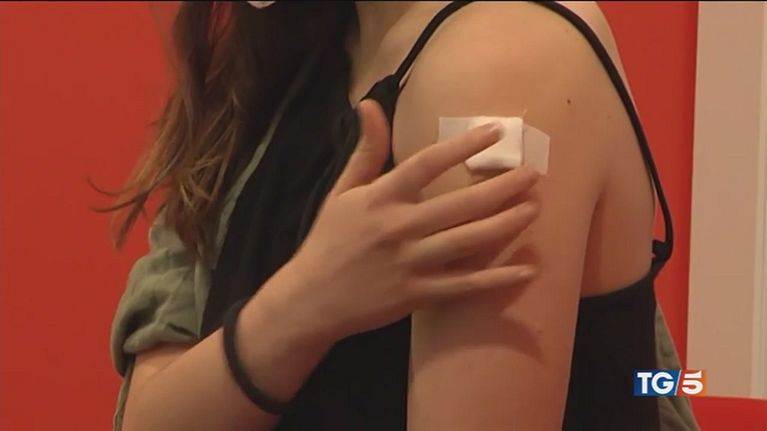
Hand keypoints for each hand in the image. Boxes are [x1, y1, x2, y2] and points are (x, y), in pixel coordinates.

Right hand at [268, 99, 540, 341]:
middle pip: (460, 204)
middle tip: (534, 174)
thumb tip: (369, 104)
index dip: (464, 145)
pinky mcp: (417, 294)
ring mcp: (409, 263)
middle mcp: (398, 228)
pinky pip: (464, 286)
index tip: (497, 131)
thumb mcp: (342, 191)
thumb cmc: (328, 240)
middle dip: (501, 188)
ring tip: (534, 209)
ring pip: (468, 242)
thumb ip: (366, 151)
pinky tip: (526, 270)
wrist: (311, 299)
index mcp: (380, 198)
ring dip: (505, 225)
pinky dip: (496, 279)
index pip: (427, 163)